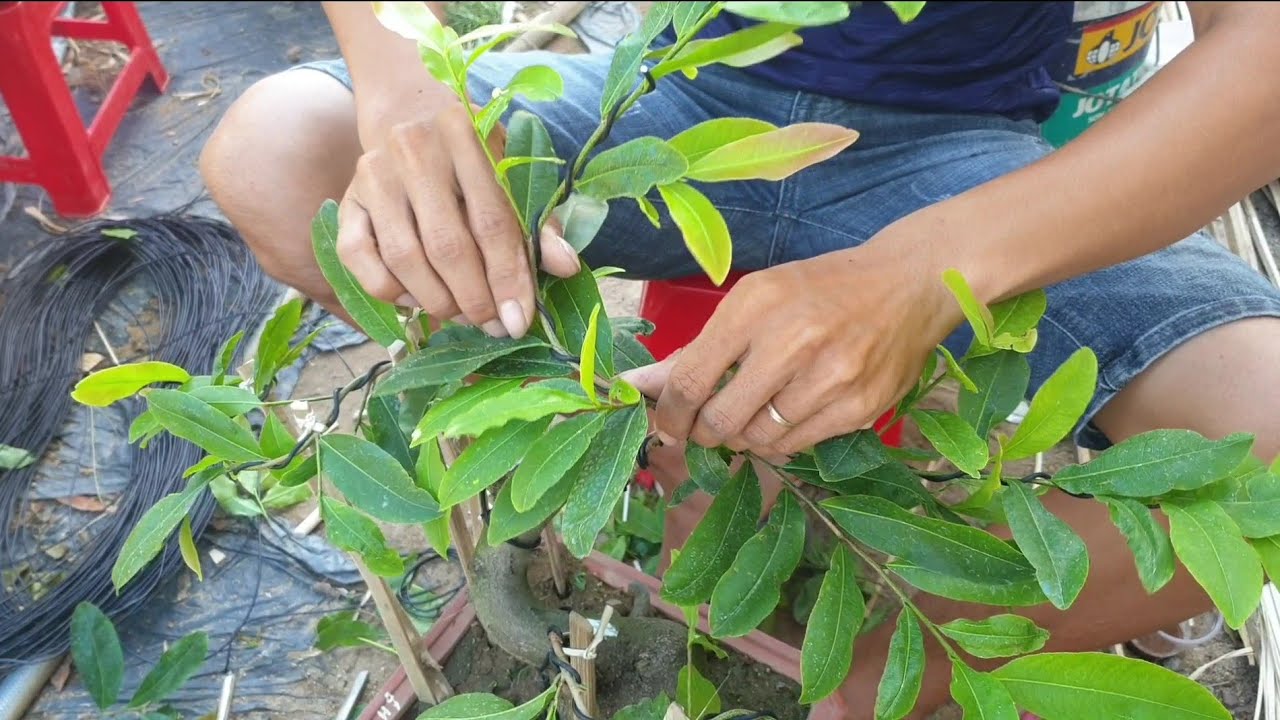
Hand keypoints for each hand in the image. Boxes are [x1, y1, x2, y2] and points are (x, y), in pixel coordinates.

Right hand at [336, 102, 580, 338]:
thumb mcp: (513, 171)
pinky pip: (359, 259)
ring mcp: (374, 174)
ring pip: (403, 258)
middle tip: (492, 325)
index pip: (492, 221)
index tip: (520, 320)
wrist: (407, 110)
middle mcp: (414, 149)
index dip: (508, 278)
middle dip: (474, 298)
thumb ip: (539, 221)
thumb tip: (566, 268)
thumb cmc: (473, 152)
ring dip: (437, 300)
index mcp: (467, 135)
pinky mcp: (348, 198)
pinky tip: (419, 297)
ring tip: (463, 314)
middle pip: (447, 245)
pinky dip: (391, 291)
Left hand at [622, 234, 962, 457]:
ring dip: (742, 438)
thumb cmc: (819, 290)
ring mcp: (830, 379)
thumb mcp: (755, 299)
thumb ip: (699, 347)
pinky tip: (783, 417)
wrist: (907, 285)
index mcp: (756, 305)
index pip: (692, 380)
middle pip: (721, 420)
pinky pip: (796, 446)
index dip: (669, 413)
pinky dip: (778, 441)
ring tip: (750, 415)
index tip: (665, 424)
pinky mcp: (859, 408)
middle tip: (706, 427)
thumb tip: (639, 386)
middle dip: (703, 433)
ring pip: (757, 440)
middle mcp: (793, 342)